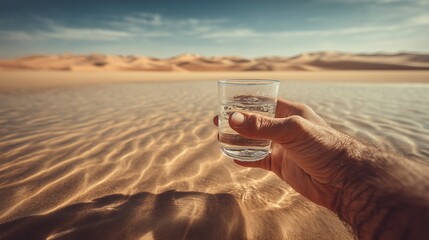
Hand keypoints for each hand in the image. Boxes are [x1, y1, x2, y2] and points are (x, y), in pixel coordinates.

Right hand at [213, 99, 354, 210]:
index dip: (244, 101)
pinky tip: (233, 158)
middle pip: (255, 122)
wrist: (343, 180)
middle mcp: (285, 128)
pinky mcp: (281, 165)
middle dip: (236, 121)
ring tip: (220, 138)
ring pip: (254, 141)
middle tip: (217, 121)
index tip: (226, 101)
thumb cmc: (324, 147)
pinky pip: (258, 160)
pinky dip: (245, 158)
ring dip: (237, 140)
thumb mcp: (292, 131)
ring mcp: (282, 147)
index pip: (263, 102)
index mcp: (290, 112)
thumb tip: (232, 118)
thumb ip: (262, 126)